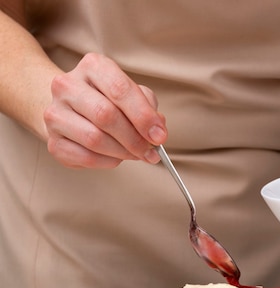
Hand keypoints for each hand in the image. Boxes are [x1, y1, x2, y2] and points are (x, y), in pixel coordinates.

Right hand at [43, 53, 166, 168]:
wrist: (70, 109)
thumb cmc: (108, 99)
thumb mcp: (132, 93)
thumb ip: (148, 107)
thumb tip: (157, 130)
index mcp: (92, 66)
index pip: (120, 89)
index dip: (143, 116)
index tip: (159, 136)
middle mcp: (67, 86)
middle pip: (106, 115)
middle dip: (135, 138)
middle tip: (151, 152)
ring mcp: (55, 113)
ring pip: (95, 139)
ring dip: (123, 152)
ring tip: (136, 154)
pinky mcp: (53, 141)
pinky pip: (85, 157)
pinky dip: (107, 162)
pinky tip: (116, 157)